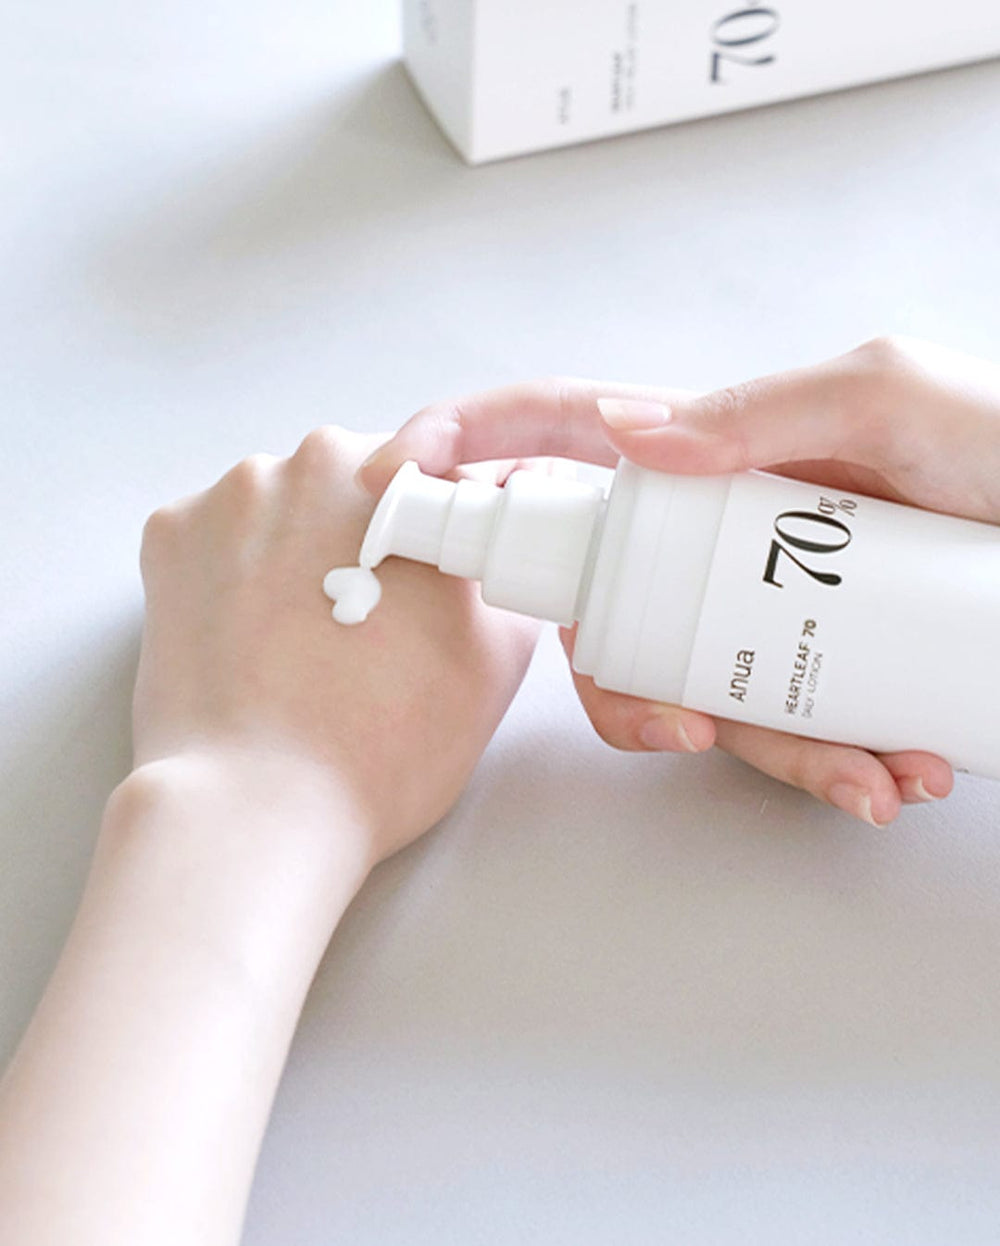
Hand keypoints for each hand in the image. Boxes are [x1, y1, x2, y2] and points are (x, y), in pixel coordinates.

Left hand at [136, 426, 537, 865]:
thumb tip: (497, 543)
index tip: (431, 588)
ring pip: (284, 507)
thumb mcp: (496, 657)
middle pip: (359, 484)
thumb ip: (506, 571)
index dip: (444, 541)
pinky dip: (235, 573)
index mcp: (405, 479)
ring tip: (306, 640)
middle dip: (368, 539)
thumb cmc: (381, 745)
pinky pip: (219, 536)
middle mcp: (312, 459)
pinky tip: (253, 636)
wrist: (256, 808)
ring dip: (298, 551)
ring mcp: (230, 495)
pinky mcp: (169, 537)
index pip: (442, 484)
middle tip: (372, 625)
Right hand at [357, 337, 999, 825]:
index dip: (484, 456)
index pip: (575, 446)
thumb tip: (633, 431)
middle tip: (695, 731)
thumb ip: (766, 406)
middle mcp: (730, 531)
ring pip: (706, 686)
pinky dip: (827, 762)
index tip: (411, 476)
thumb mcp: (892, 402)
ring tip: (870, 777)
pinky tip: (893, 774)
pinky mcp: (823, 651)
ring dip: (771, 750)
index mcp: (724, 452)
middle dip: (639, 691)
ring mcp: (772, 598)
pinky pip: (785, 719)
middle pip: (621, 612)